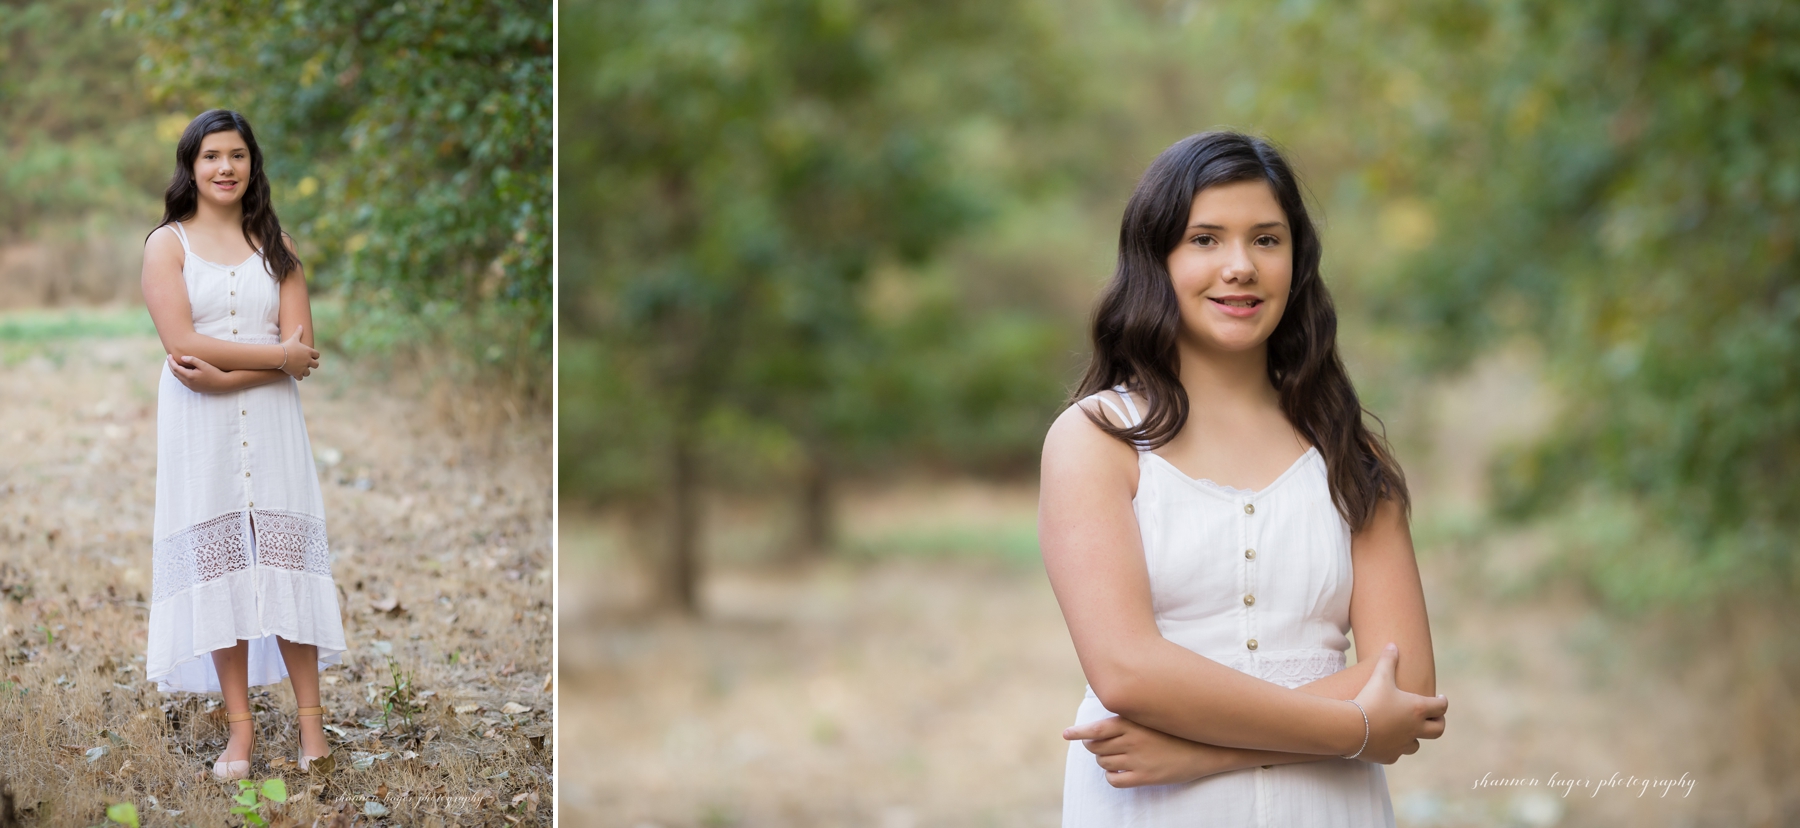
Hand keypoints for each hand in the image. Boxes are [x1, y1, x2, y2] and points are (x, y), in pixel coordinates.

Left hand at [168, 354, 231, 392]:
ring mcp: (191, 387)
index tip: (169, 355)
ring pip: (179, 378)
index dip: (171, 361)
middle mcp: (188, 383)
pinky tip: (183, 371)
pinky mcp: (195, 389)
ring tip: (175, 364)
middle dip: (171, 365)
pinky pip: (184, 382)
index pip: (175, 368)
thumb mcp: (204, 364)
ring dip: (175, 371)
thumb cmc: (215, 373)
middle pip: (175, 373)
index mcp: (189, 376)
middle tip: (170, 358)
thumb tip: (182, 358)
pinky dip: (181, 375)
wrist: (224, 383)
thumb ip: (192, 360)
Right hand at [279, 324, 318, 379]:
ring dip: (305, 371)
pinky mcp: (297, 373)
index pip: (317, 355)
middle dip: (312, 364)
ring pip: (308, 372)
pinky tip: (295, 374)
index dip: (314, 356)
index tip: (310, 356)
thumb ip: (298, 332)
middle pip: (316, 365)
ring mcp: (303, 368)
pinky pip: (301, 378)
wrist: (280, 355)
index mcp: (309, 352)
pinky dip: (298, 376)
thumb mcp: (293, 338)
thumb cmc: (287, 346)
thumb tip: (300, 325)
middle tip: (306, 364)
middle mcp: (308, 360)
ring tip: (300, 369)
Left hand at [1064, 716, 1223, 787]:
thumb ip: (1128, 718)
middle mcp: (1131, 740)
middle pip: (1095, 747)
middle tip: (1103, 746)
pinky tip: (1120, 772)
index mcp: (1131, 723)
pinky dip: (1112, 777)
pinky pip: (1114, 780)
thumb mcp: (1151, 716)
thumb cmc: (1176, 730)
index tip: (1067, 734)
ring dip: (1104, 761)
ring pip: (1103, 763)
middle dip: (1095, 747)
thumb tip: (1104, 722)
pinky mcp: (1144, 777)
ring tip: (1118, 758)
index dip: (1078, 732)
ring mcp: (1137, 760)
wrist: (1204, 749)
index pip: (1096, 728)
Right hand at [1349, 642, 1447, 762]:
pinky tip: (1386, 741)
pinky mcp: (1390, 756)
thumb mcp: (1379, 677)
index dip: (1442, 701)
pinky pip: (1396, 753)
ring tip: (1408, 730)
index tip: (1440, 698)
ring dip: (1415, 737)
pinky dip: (1394, 748)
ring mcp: (1403, 745)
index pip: (1441, 707)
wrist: (1350, 727)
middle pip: (1438, 730)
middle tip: (1433, 717)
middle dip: (1438, 723)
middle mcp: (1415, 729)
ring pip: (1416, 745)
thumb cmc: (1369, 699)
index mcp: (1418, 709)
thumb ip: (1387, 661)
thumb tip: (1392, 645)